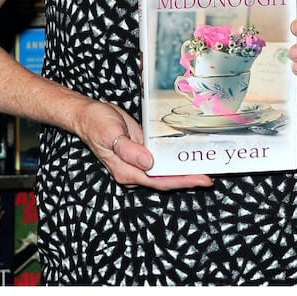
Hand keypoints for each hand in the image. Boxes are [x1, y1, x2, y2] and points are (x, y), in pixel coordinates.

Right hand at [70, 99, 212, 190]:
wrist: (88, 115)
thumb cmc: (96, 123)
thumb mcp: (110, 134)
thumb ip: (128, 149)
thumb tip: (148, 162)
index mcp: (126, 170)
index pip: (158, 180)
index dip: (181, 181)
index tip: (200, 179)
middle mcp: (132, 171)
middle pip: (164, 180)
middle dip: (187, 179)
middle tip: (209, 176)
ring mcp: (136, 163)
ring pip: (163, 172)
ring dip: (182, 172)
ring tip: (203, 169)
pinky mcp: (140, 153)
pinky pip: (159, 162)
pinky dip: (172, 162)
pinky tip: (184, 158)